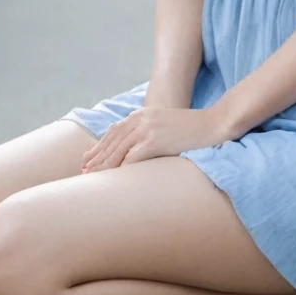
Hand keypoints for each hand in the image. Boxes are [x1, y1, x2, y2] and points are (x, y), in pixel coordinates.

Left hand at [81, 106, 227, 171]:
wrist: (212, 125)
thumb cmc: (190, 130)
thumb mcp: (163, 126)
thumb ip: (145, 133)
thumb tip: (130, 151)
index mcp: (141, 114)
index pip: (113, 132)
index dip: (99, 147)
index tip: (87, 161)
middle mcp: (141, 118)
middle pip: (112, 141)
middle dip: (96, 158)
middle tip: (83, 172)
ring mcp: (147, 128)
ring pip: (118, 150)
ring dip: (103, 166)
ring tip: (92, 178)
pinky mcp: (155, 140)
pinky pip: (132, 157)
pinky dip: (120, 169)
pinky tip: (113, 180)